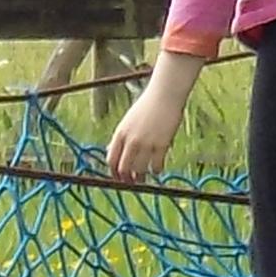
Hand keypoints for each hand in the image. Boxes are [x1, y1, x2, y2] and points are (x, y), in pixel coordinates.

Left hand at [104, 52, 203, 186]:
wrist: (164, 94)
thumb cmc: (147, 107)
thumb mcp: (128, 121)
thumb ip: (121, 137)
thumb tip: (112, 151)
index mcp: (120, 133)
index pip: (111, 159)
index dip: (114, 172)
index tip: (118, 177)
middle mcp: (131, 140)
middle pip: (124, 168)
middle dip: (126, 178)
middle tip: (132, 182)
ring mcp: (146, 143)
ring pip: (139, 170)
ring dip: (141, 177)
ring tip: (144, 177)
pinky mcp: (161, 144)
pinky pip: (156, 165)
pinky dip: (156, 170)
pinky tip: (157, 169)